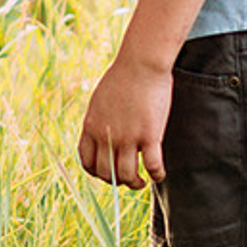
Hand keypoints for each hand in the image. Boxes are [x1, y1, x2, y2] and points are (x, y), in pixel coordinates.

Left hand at [78, 51, 172, 187]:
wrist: (141, 62)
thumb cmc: (123, 76)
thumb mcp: (100, 100)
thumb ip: (98, 120)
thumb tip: (99, 133)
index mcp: (91, 126)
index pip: (87, 162)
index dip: (96, 173)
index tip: (107, 174)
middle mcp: (106, 135)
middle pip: (106, 173)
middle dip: (115, 181)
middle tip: (126, 179)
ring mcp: (128, 137)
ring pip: (127, 175)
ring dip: (134, 184)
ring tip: (141, 182)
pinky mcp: (149, 135)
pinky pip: (152, 166)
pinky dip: (156, 175)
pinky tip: (159, 175)